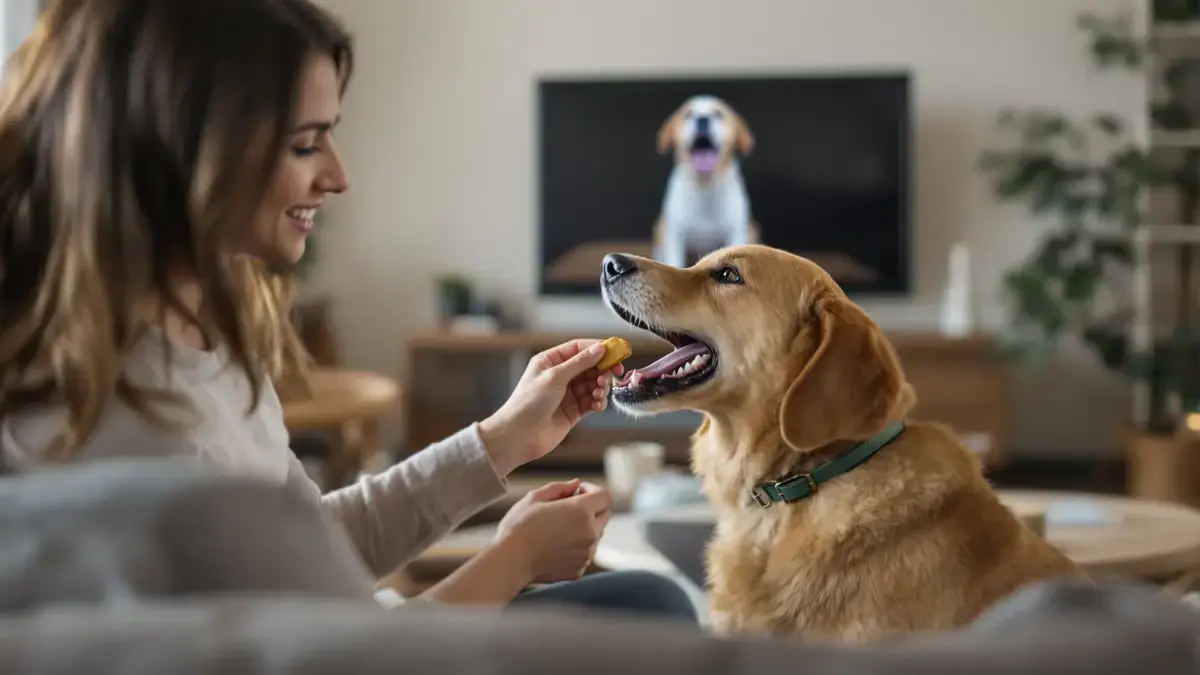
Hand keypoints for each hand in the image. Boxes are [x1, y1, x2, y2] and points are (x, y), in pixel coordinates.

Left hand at [480, 339, 625, 474]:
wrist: (519, 435)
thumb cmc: (528, 403)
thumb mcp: (555, 376)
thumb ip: (579, 362)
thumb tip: (599, 349)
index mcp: (550, 361)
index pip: (579, 348)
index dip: (598, 348)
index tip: (616, 352)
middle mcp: (559, 376)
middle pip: (589, 366)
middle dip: (602, 370)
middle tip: (613, 374)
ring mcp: (567, 394)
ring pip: (593, 384)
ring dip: (601, 387)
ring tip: (600, 393)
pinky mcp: (573, 411)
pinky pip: (591, 402)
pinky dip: (598, 402)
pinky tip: (598, 405)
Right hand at [494, 479, 612, 583]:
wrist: (510, 561)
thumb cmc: (519, 526)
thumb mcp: (535, 497)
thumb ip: (560, 487)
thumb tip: (576, 484)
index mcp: (581, 511)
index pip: (606, 496)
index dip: (593, 489)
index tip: (578, 491)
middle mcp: (590, 533)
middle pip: (605, 514)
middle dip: (591, 508)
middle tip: (567, 508)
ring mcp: (586, 553)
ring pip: (596, 535)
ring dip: (584, 528)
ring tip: (557, 529)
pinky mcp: (579, 569)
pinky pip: (585, 552)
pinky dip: (576, 546)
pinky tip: (555, 545)